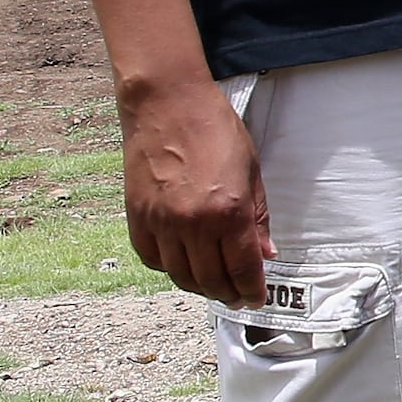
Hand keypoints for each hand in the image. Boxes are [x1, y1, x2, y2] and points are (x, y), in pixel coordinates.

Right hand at [123, 74, 271, 305]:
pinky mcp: (136, 216)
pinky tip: (181, 262)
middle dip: (227, 294)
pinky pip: (151, 258)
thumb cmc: (214, 128)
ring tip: (212, 283)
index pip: (241, 269)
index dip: (251, 291)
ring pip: (179, 275)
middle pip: (210, 280)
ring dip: (199, 285)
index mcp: (227, 212)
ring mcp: (160, 222)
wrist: (167, 102)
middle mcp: (192, 223)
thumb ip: (258, 217)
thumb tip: (265, 254)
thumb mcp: (251, 170)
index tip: (256, 299)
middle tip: (237, 296)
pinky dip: (168, 267)